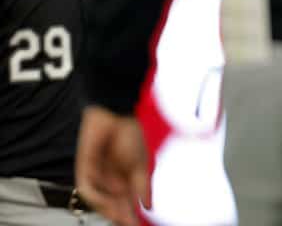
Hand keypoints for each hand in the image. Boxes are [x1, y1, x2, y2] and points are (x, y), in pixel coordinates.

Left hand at [76, 106, 149, 225]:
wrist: (114, 115)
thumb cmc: (130, 135)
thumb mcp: (141, 165)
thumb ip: (143, 187)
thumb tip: (148, 206)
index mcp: (126, 178)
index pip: (127, 202)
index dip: (131, 215)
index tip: (137, 225)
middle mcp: (111, 180)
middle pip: (114, 205)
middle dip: (120, 216)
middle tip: (129, 224)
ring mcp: (97, 176)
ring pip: (100, 200)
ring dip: (109, 209)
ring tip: (119, 216)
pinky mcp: (85, 170)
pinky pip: (89, 188)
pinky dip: (97, 195)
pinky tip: (105, 199)